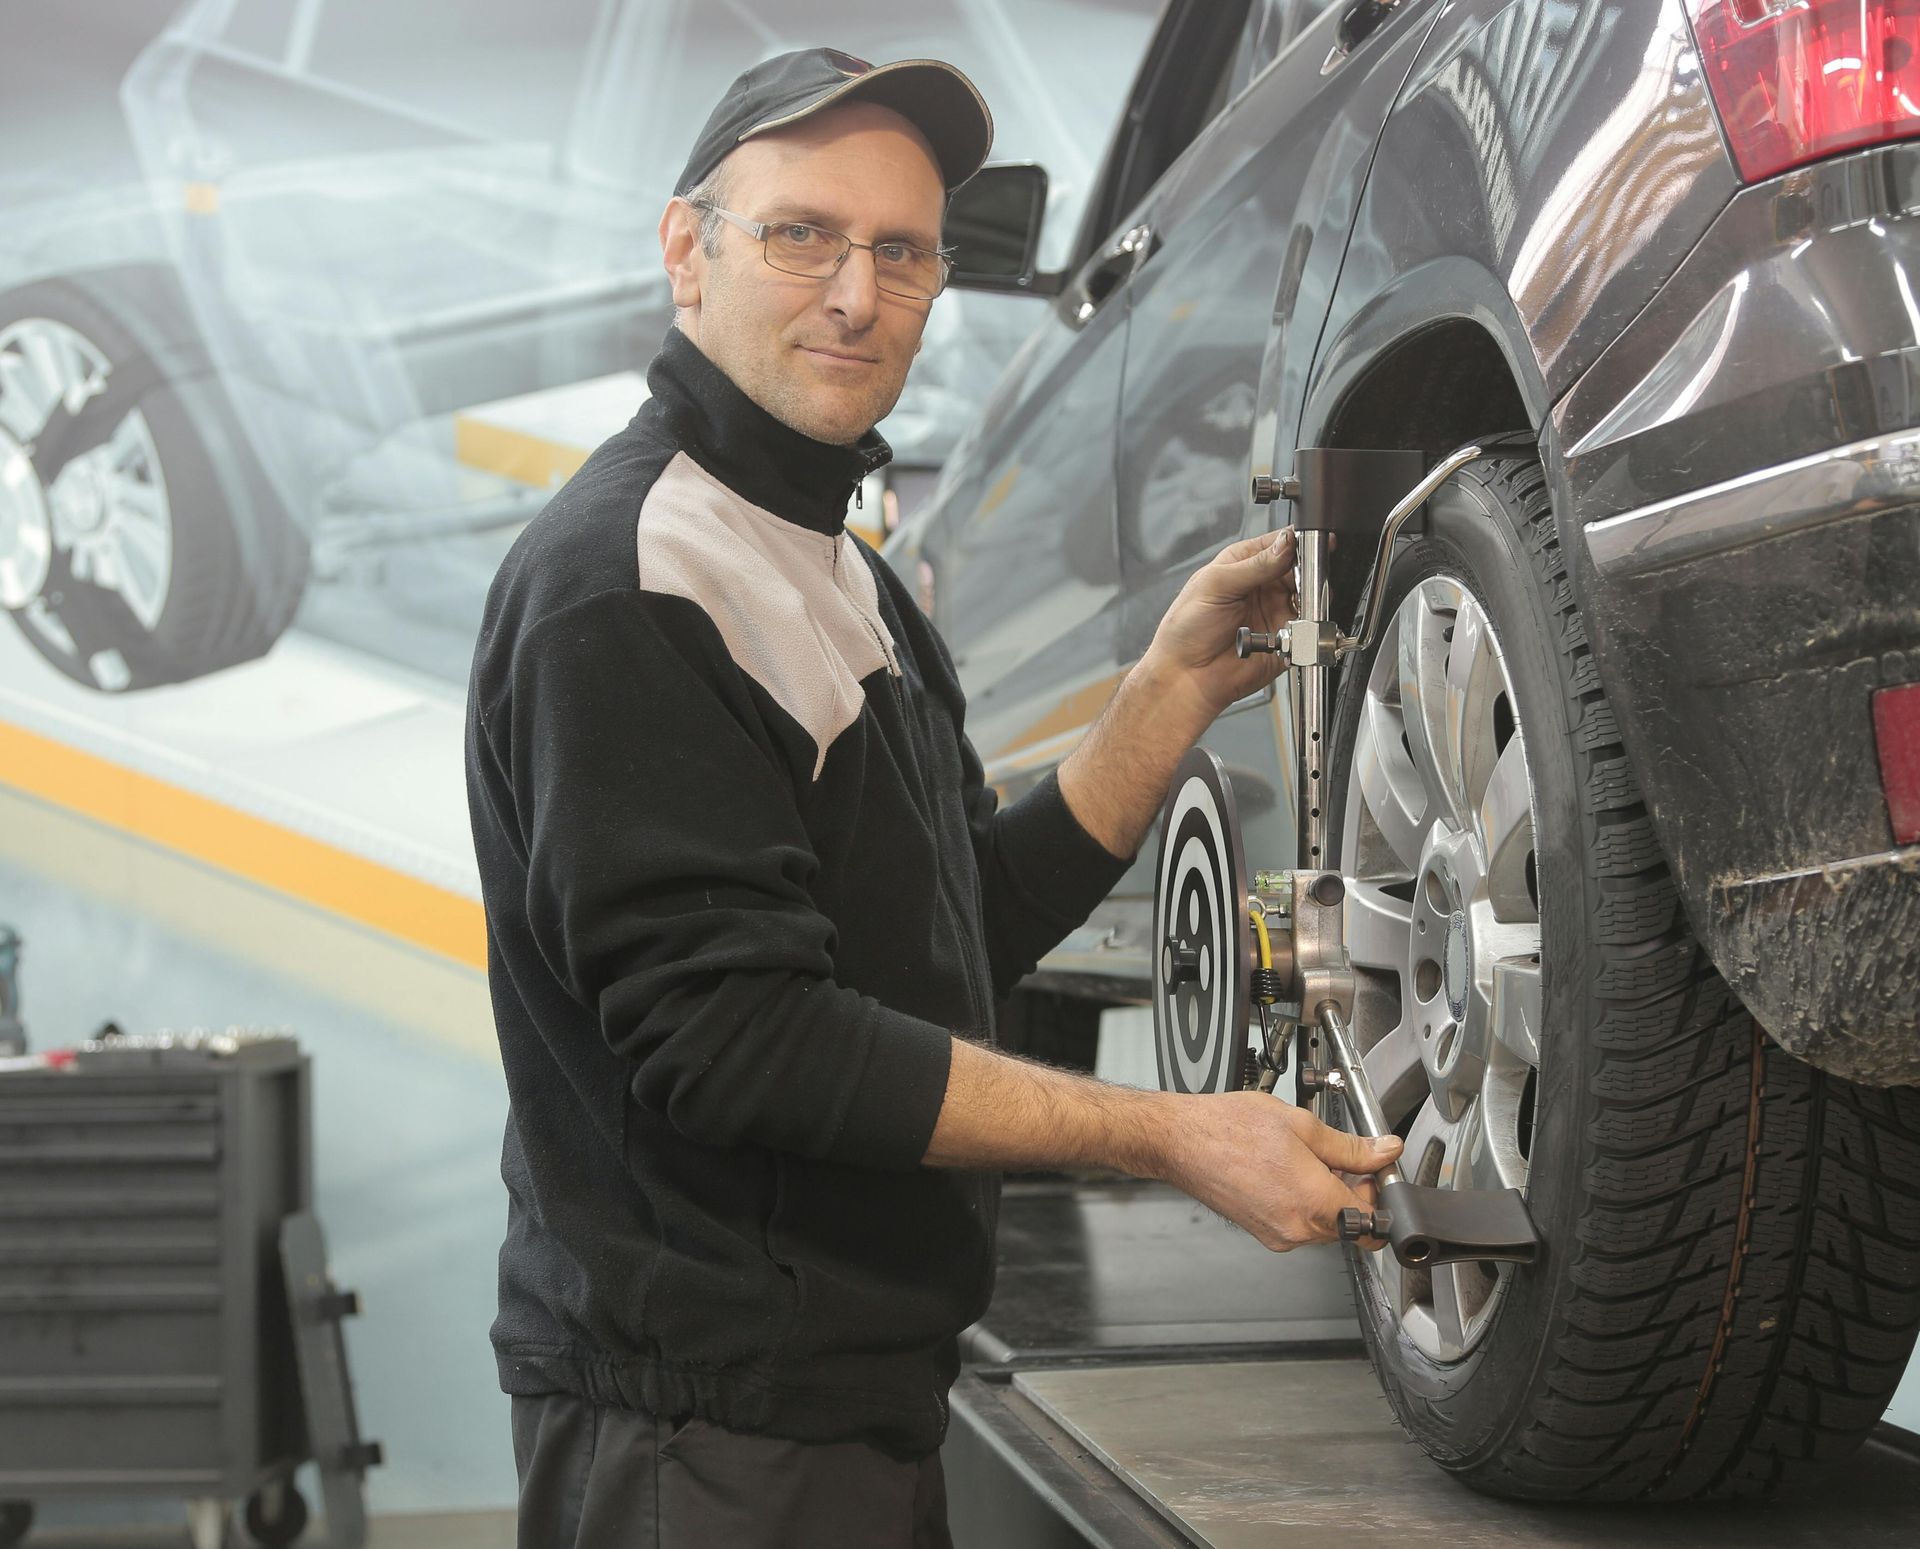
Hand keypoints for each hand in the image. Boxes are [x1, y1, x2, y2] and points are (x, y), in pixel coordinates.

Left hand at [1141, 528, 1300, 722]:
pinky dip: (1308, 625)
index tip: (1311, 543)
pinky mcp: (1285, 637)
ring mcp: (1274, 610)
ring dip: (1309, 598)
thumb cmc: (1186, 629)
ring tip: (1297, 603)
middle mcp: (1261, 585)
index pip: (1279, 542)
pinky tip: (1293, 626)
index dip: (1297, 541)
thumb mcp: (1216, 585)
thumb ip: (1255, 565)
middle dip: (1308, 570)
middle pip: (1300, 567)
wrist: (1187, 676)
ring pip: (1309, 596)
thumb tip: (1286, 544)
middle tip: (1304, 578)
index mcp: (1242, 563)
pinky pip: (1309, 627)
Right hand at [1157, 1091, 1402, 1251]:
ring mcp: (1278, 1234)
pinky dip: (1302, 1202)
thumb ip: (1351, 1146)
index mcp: (1314, 1203)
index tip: (1373, 1172)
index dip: (1379, 1193)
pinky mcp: (1262, 1232)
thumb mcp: (1301, 1125)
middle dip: (1352, 1192)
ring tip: (1303, 1159)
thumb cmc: (1229, 1128)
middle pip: (1350, 1223)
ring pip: (1324, 1224)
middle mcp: (1298, 1229)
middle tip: (1337, 1157)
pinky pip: (1299, 1223)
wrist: (1181, 1140)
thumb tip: (1385, 1151)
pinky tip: (1285, 1171)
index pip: (1374, 1222)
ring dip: (1326, 1195)